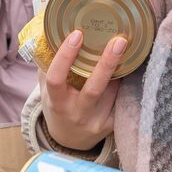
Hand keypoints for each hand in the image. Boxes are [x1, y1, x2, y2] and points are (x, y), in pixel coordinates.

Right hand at [40, 30, 126, 151]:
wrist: (70, 140)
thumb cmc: (58, 106)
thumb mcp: (46, 90)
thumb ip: (47, 65)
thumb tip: (49, 31)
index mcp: (56, 102)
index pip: (56, 79)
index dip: (65, 57)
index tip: (77, 34)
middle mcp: (76, 113)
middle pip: (94, 88)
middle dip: (107, 63)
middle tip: (119, 41)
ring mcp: (95, 121)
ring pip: (112, 91)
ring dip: (117, 70)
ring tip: (120, 51)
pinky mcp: (111, 125)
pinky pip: (120, 99)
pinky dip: (122, 83)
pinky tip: (125, 71)